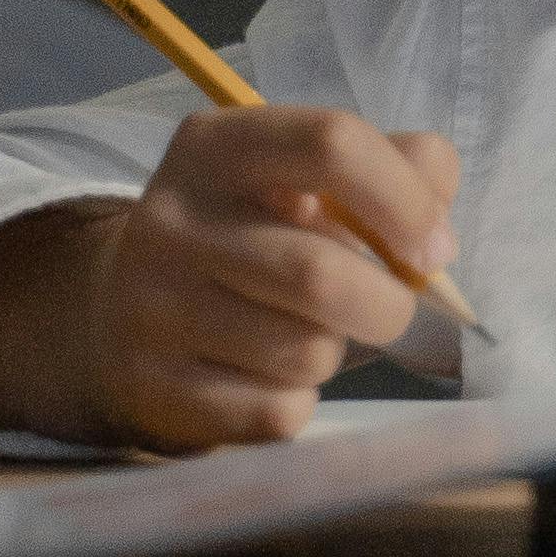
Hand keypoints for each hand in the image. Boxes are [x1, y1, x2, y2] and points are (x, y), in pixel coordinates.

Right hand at [83, 106, 464, 443]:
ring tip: (308, 333)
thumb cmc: (248, 238)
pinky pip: (277, 412)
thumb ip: (394, 170)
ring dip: (335, 351)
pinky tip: (270, 376)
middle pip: (320, 273)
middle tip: (390, 308)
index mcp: (216, 145)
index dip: (404, 200)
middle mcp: (172, 219)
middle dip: (386, 304)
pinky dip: (300, 401)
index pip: (331, 143)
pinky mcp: (155, 388)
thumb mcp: (303, 180)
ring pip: (304, 351)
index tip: (434, 248)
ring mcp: (153, 307)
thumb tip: (437, 234)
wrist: (118, 316)